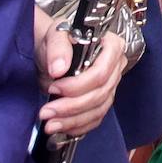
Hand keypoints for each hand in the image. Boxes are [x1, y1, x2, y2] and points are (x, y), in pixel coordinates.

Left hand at [35, 14, 126, 137]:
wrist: (52, 51)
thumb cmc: (56, 39)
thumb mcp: (54, 34)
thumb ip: (57, 47)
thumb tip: (59, 68)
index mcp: (111, 46)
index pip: (101, 72)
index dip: (78, 85)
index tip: (53, 87)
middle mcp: (115, 67)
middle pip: (100, 93)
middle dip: (71, 106)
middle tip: (46, 112)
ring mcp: (111, 85)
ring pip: (98, 110)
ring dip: (72, 120)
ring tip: (49, 124)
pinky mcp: (103, 101)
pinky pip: (96, 119)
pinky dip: (78, 126)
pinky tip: (61, 127)